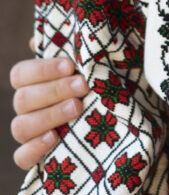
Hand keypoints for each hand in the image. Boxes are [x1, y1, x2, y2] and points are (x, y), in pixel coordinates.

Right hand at [10, 41, 88, 170]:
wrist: (121, 112)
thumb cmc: (101, 78)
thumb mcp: (92, 60)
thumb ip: (72, 46)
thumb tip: (46, 37)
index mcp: (33, 81)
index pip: (20, 74)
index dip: (42, 69)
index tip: (71, 65)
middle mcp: (27, 106)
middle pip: (22, 100)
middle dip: (54, 91)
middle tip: (83, 86)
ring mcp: (29, 132)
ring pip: (20, 126)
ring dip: (49, 116)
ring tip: (77, 107)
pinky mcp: (36, 156)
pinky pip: (21, 157)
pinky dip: (34, 148)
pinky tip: (54, 138)